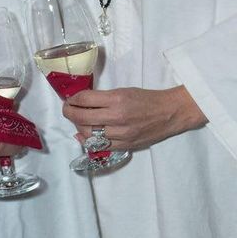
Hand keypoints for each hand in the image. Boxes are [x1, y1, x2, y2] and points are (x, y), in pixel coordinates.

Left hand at [62, 85, 205, 152]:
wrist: (169, 113)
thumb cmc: (147, 99)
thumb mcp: (124, 91)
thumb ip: (103, 98)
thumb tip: (82, 103)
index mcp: (117, 99)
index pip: (85, 99)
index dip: (73, 99)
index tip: (70, 99)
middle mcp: (117, 117)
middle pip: (82, 117)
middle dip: (69, 113)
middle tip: (67, 109)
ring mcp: (121, 134)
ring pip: (88, 134)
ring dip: (78, 126)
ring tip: (77, 121)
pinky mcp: (125, 145)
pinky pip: (99, 146)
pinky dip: (88, 140)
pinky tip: (84, 135)